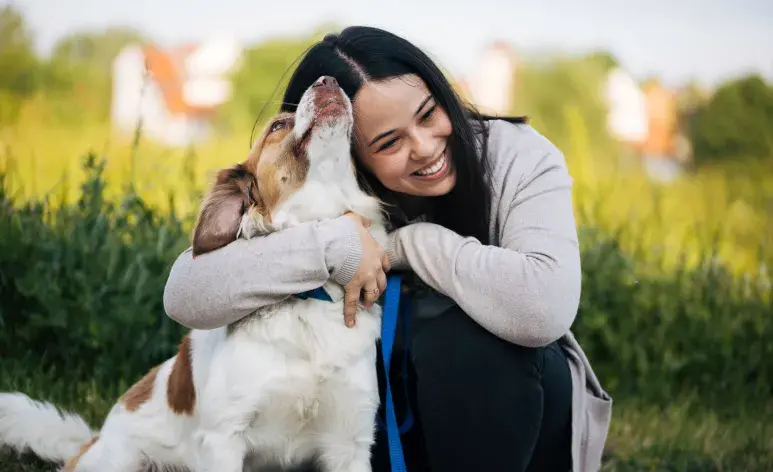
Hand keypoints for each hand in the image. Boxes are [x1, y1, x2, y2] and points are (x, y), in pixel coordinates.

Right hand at [342, 212, 389, 327]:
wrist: (338, 241)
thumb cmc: (346, 231)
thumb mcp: (356, 221)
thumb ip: (362, 222)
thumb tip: (366, 221)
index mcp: (377, 252)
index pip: (385, 264)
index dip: (383, 269)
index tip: (382, 272)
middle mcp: (375, 267)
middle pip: (382, 281)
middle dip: (379, 287)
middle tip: (375, 293)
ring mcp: (365, 278)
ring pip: (372, 292)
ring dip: (370, 299)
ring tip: (367, 305)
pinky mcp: (353, 286)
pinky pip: (352, 302)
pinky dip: (351, 314)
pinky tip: (351, 324)